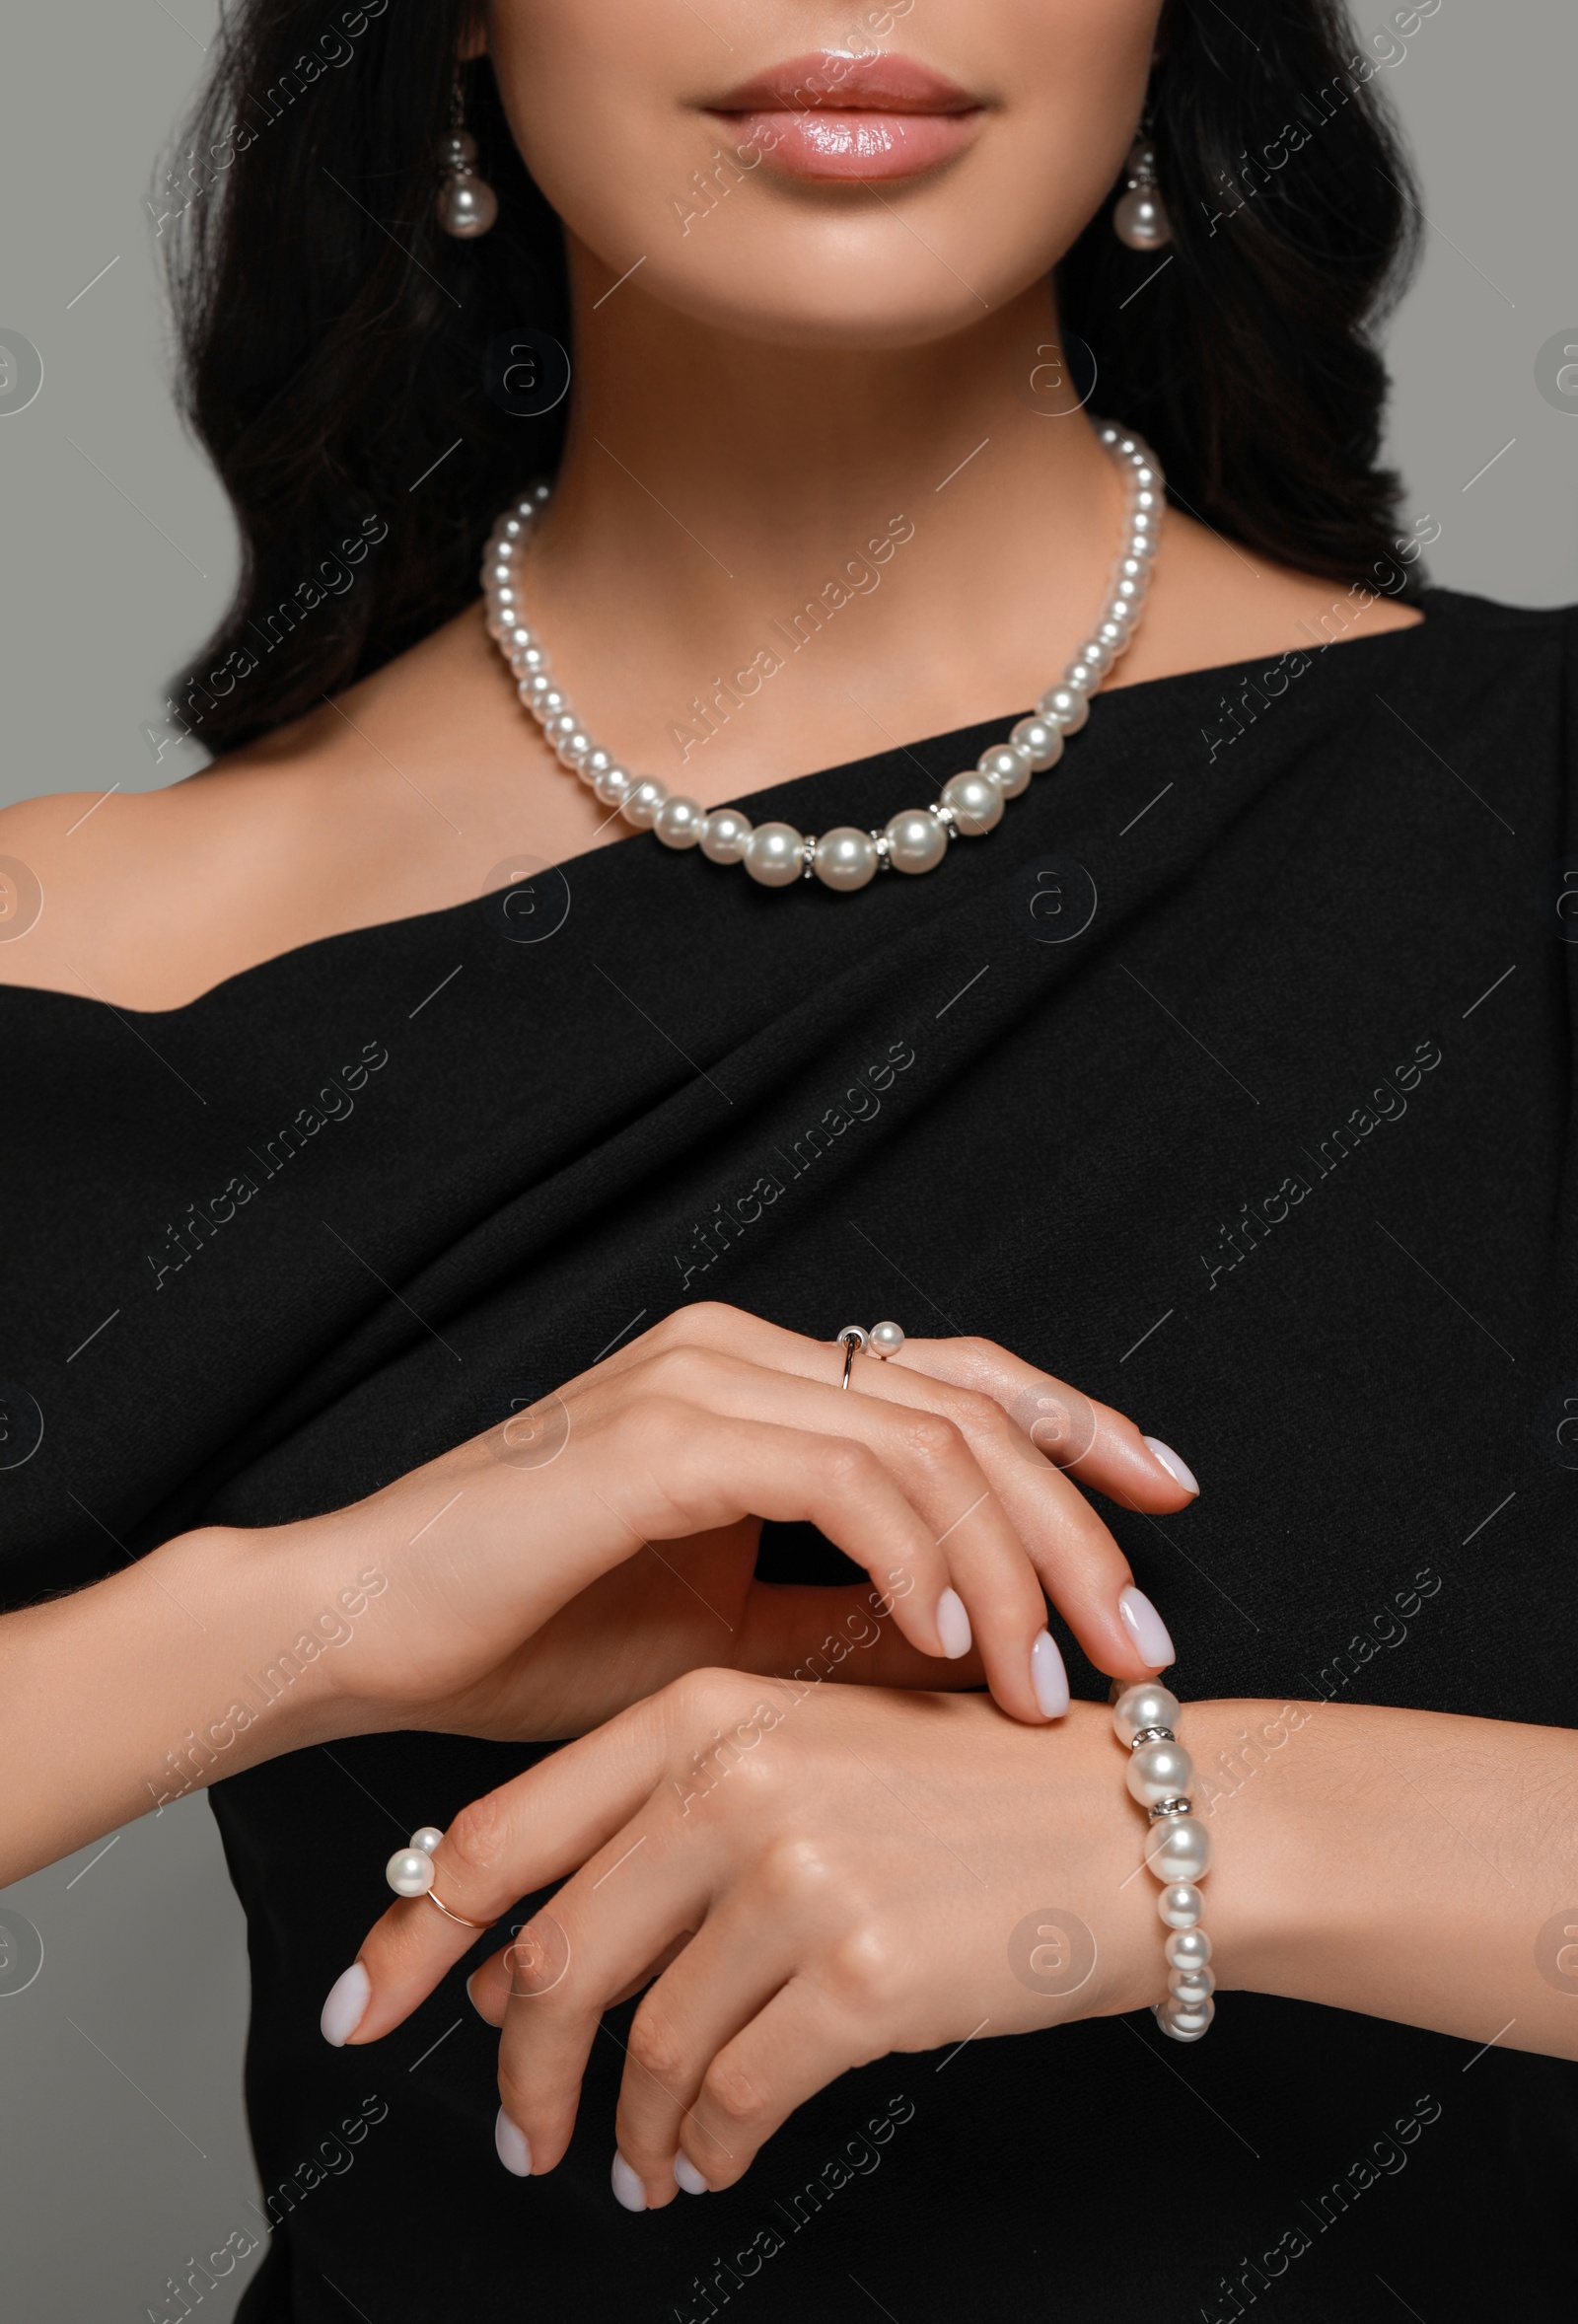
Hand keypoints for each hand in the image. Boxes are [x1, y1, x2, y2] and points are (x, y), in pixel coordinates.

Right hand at [288, 1301, 1193, 1738]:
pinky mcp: (664, 1433)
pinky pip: (841, 1477)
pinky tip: (956, 1645)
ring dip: (1014, 1567)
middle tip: (1149, 1640)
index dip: (1074, 1430)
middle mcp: (744, 1352)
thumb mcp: (727, 1638)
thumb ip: (846, 1621)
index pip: (957, 1382)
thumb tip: (981, 1652)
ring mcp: (704, 1380)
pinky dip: (918, 1559)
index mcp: (763, 1384)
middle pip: (968, 1406)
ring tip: (1057, 1681)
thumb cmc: (526, 1634)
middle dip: (1081, 1521)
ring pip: (927, 1442)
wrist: (360, 1631)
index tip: (1167, 1505)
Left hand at [331, 1674, 1170, 2198]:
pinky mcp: (862, 1972)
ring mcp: (796, 1872)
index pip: (508, 1831)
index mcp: (706, 1706)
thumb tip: (520, 1968)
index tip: (368, 2003)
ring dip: (628, 2130)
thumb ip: (661, 1839)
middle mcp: (733, 1777)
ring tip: (640, 2169)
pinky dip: (708, 2148)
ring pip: (646, 2043)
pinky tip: (713, 2162)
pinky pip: (734, 2095)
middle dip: (521, 2069)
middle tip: (522, 2136)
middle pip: (559, 1956)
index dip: (417, 1930)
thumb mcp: (811, 1762)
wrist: (1147, 1827)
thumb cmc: (978, 1795)